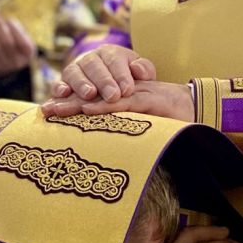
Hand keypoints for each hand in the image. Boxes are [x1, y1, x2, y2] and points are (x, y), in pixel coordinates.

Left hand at [0, 14, 35, 77]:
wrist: (7, 61)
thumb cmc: (16, 42)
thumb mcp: (22, 36)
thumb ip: (15, 28)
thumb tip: (0, 18)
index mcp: (28, 54)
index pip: (23, 43)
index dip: (16, 30)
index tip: (9, 19)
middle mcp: (16, 62)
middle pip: (7, 44)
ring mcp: (3, 65)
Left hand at [41, 80, 193, 121]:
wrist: (198, 106)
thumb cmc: (170, 118)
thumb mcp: (142, 125)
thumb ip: (124, 128)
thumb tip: (105, 149)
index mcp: (121, 98)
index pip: (91, 99)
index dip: (70, 104)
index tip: (48, 111)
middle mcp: (125, 92)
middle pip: (90, 96)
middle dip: (66, 102)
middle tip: (43, 109)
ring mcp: (136, 95)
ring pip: (102, 98)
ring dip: (77, 103)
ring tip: (56, 109)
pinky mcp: (149, 101)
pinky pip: (124, 104)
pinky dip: (106, 107)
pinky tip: (89, 110)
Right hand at [52, 44, 156, 102]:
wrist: (111, 89)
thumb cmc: (129, 82)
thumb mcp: (141, 75)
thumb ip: (145, 70)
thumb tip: (138, 69)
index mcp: (110, 53)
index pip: (115, 60)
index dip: (121, 74)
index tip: (127, 90)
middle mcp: (90, 59)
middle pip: (94, 65)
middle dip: (103, 81)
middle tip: (112, 96)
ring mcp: (74, 70)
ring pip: (74, 72)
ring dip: (81, 83)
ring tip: (90, 94)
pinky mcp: (62, 84)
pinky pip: (57, 84)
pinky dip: (58, 88)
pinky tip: (63, 94)